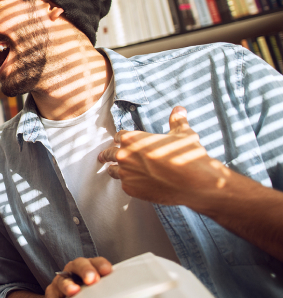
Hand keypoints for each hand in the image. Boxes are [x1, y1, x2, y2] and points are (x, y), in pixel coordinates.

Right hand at [44, 257, 111, 297]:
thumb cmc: (90, 291)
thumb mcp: (99, 288)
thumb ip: (106, 289)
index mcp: (90, 266)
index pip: (96, 262)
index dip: (101, 265)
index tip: (107, 271)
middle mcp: (74, 270)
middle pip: (79, 265)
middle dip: (85, 270)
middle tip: (91, 279)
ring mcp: (62, 279)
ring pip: (63, 279)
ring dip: (68, 285)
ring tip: (73, 291)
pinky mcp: (52, 291)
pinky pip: (51, 295)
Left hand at [97, 106, 229, 205]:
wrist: (194, 182)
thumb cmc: (187, 155)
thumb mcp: (183, 134)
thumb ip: (176, 120)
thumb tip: (179, 109)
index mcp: (131, 138)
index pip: (119, 136)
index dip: (122, 138)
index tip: (121, 141)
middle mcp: (123, 155)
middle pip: (109, 153)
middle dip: (108, 154)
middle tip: (103, 157)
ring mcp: (125, 173)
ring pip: (113, 170)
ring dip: (114, 169)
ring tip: (113, 170)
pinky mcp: (130, 189)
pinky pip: (124, 185)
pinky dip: (128, 183)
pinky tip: (133, 183)